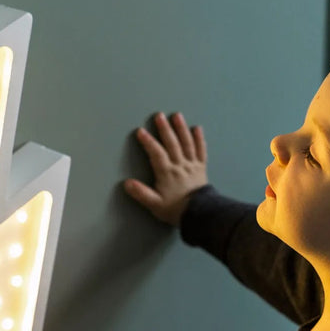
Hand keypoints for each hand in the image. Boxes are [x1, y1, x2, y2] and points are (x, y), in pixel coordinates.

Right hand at [123, 112, 207, 226]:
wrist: (200, 214)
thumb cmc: (176, 210)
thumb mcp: (155, 205)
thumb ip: (141, 193)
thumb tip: (127, 183)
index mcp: (167, 173)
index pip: (156, 153)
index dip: (148, 142)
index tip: (141, 131)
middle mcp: (180, 165)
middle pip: (172, 144)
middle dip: (165, 129)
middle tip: (159, 116)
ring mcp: (192, 165)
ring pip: (187, 143)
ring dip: (181, 129)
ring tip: (177, 115)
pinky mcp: (201, 168)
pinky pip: (201, 151)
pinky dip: (199, 139)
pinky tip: (197, 128)